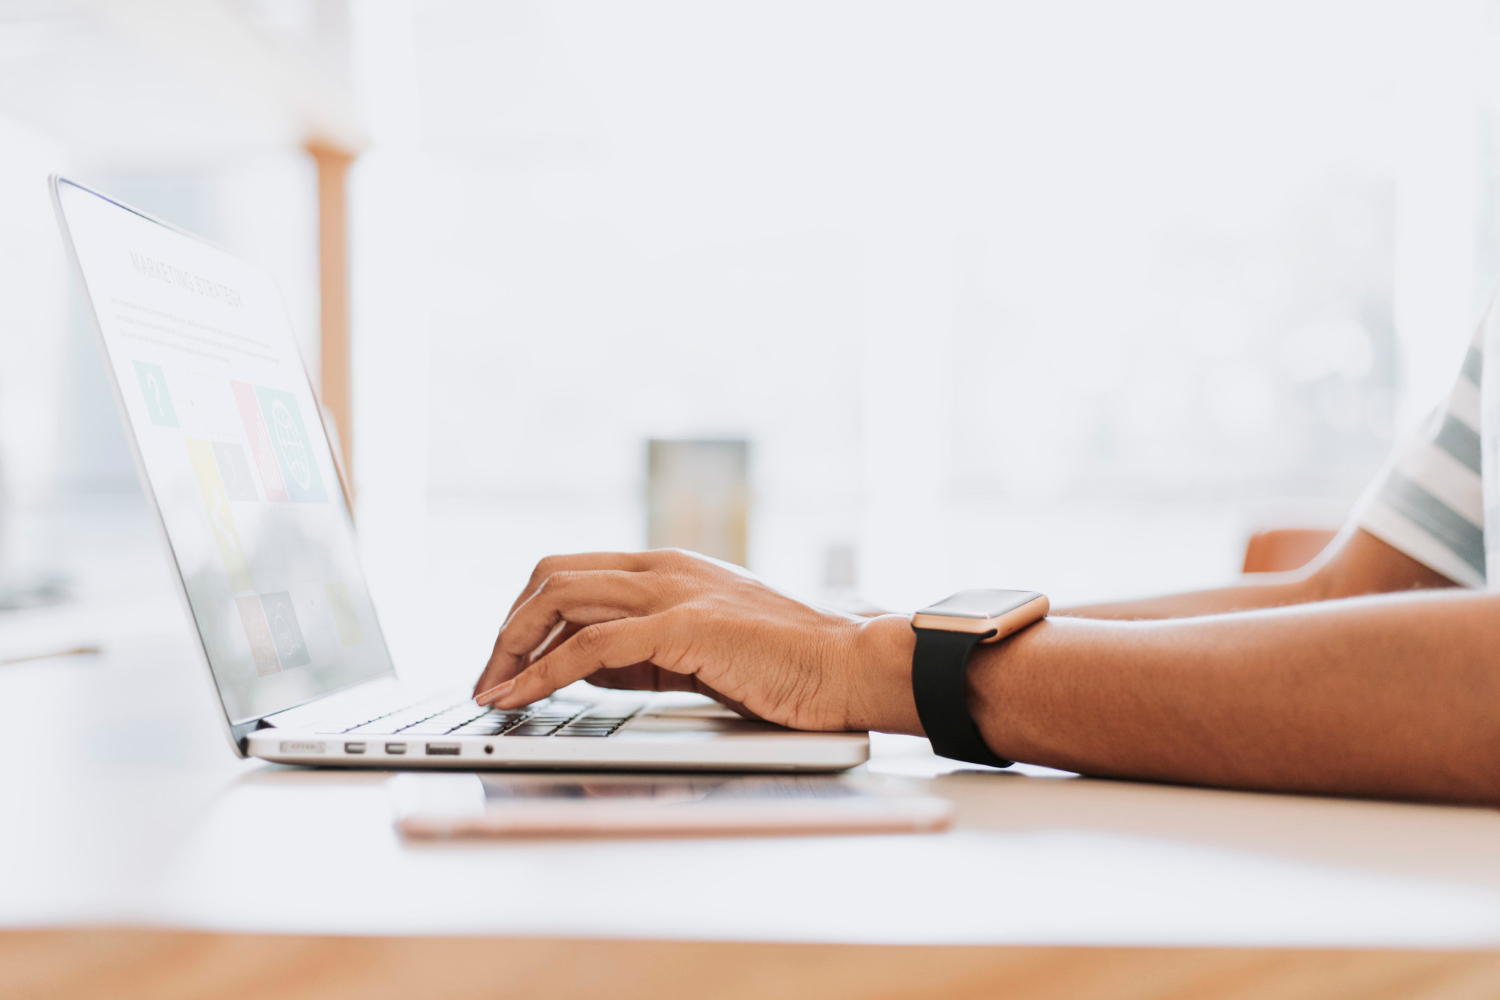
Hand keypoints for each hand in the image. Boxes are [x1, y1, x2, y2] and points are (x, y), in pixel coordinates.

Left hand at [471, 549, 920, 732]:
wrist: (848, 665)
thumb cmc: (785, 664)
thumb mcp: (699, 648)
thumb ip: (641, 650)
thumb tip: (581, 666)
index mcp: (666, 566)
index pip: (569, 572)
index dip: (524, 615)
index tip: (503, 662)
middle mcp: (662, 567)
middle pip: (550, 576)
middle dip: (506, 630)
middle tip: (487, 680)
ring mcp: (672, 591)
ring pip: (559, 599)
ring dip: (512, 649)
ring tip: (492, 693)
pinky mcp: (683, 627)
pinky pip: (590, 646)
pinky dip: (543, 674)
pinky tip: (522, 698)